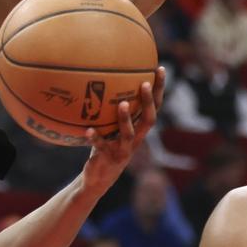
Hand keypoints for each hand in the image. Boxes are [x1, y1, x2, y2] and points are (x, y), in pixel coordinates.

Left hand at [81, 67, 164, 191]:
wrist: (98, 178)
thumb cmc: (105, 146)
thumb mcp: (110, 127)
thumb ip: (109, 110)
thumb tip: (99, 81)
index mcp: (139, 130)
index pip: (154, 107)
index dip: (159, 90)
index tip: (159, 69)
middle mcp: (136, 139)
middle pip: (149, 119)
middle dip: (148, 101)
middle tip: (145, 83)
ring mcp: (123, 150)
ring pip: (128, 134)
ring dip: (125, 119)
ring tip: (121, 104)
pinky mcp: (108, 158)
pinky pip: (102, 146)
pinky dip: (95, 138)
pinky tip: (88, 130)